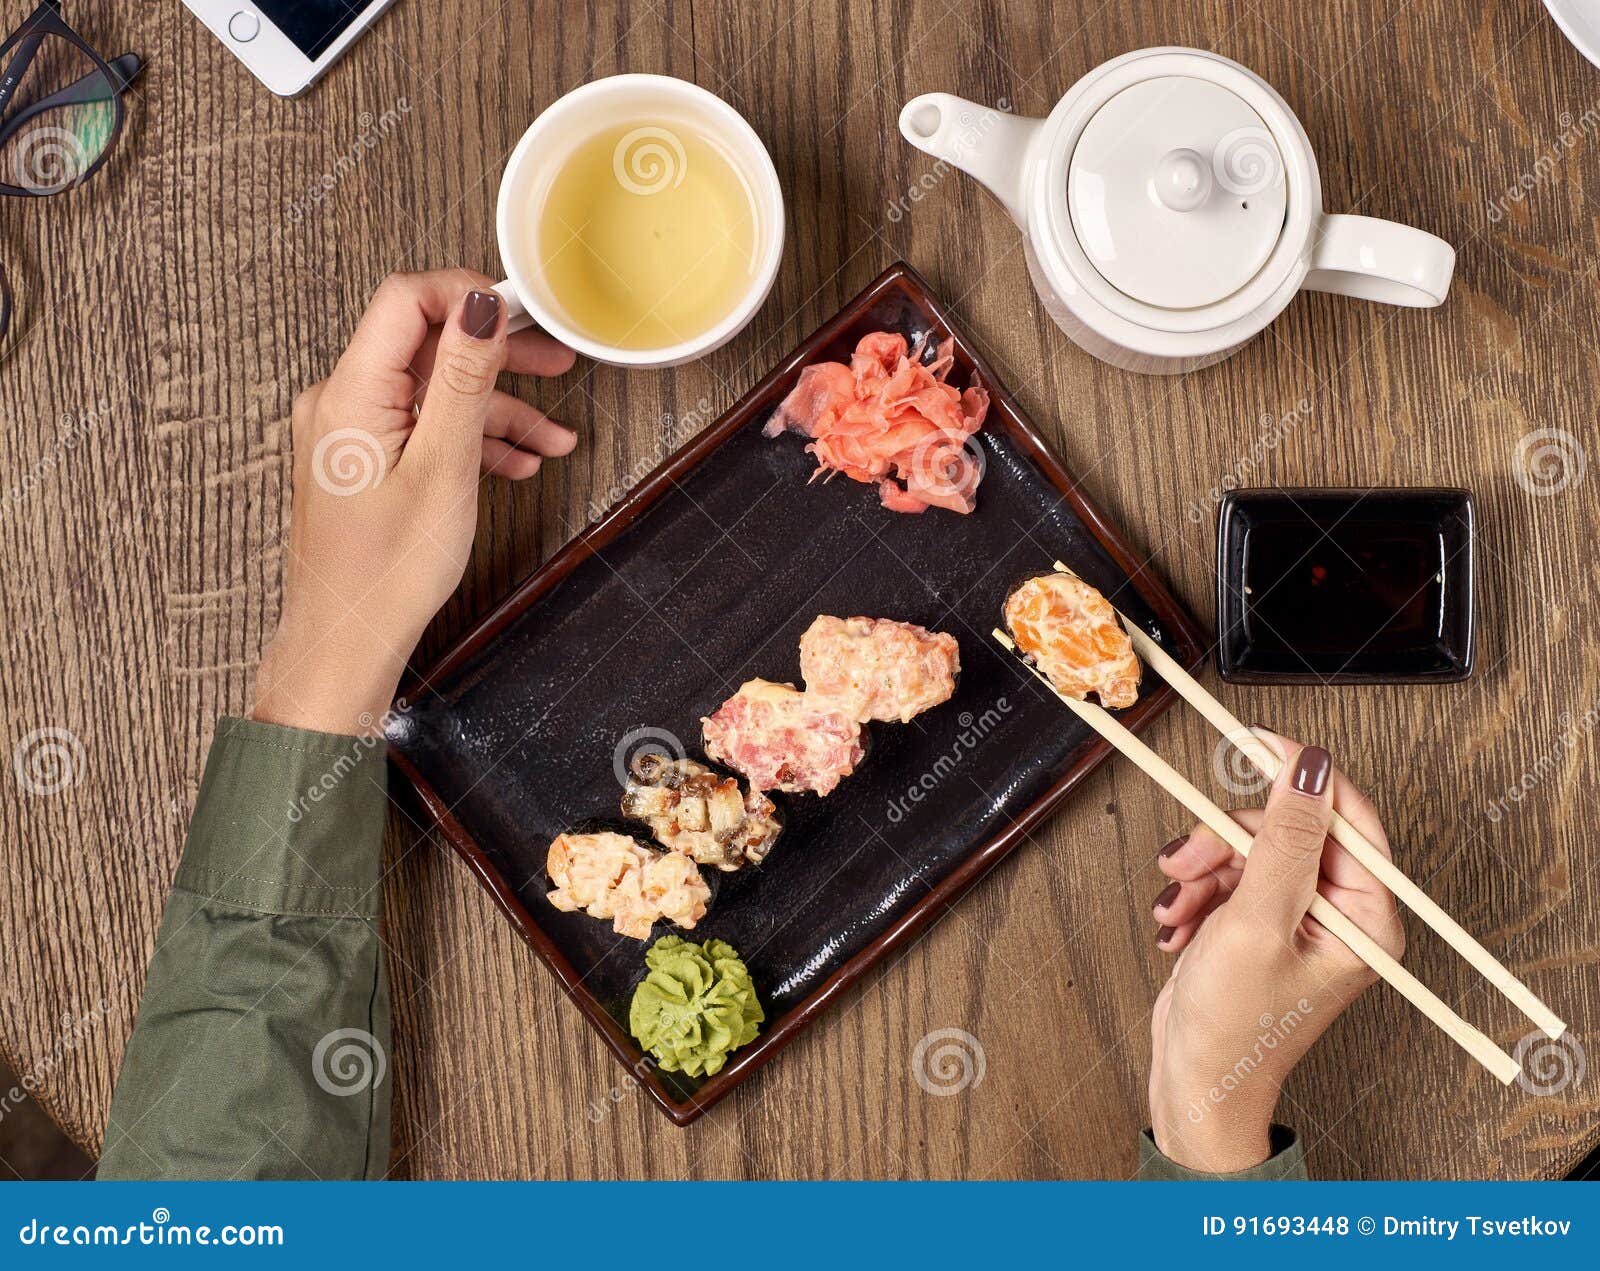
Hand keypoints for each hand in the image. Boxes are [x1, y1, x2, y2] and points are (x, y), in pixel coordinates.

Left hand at [252, 270, 576, 735]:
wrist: (348, 642)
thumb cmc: (388, 571)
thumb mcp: (444, 467)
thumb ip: (465, 380)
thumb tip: (481, 306)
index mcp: (351, 392)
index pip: (406, 300)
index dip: (466, 296)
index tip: (522, 315)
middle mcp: (340, 401)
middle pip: (427, 344)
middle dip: (497, 355)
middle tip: (557, 362)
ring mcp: (350, 431)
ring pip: (434, 392)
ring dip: (497, 410)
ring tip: (555, 438)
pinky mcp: (363, 458)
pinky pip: (423, 427)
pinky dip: (471, 438)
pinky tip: (517, 462)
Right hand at [1147, 734, 1402, 1172]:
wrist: (1193, 1084)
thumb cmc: (1235, 1028)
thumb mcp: (1258, 922)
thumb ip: (1285, 840)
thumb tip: (1310, 767)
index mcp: (1365, 918)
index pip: (1347, 816)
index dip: (1301, 773)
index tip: (1257, 742)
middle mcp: (1338, 915)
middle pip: (1283, 829)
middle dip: (1225, 841)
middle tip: (1186, 860)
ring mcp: (1295, 919)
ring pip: (1246, 849)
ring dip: (1201, 871)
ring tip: (1178, 907)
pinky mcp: (1257, 925)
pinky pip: (1225, 877)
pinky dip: (1194, 895)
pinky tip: (1180, 926)